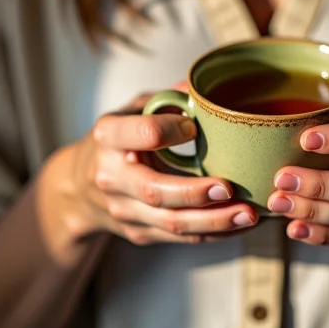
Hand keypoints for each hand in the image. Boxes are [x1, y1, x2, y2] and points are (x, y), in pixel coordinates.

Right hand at [57, 87, 258, 245]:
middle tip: (230, 187)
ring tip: (247, 214)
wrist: (81, 185)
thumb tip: (204, 89)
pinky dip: (214, 233)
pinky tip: (239, 224)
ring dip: (213, 221)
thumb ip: (168, 99)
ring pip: (171, 222)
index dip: (170, 130)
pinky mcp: (141, 233)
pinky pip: (181, 237)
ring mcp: (125, 210)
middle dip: (195, 192)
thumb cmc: (118, 138)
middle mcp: (112, 177)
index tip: (195, 127)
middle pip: (155, 190)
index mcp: (110, 136)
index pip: (141, 133)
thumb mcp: (134, 108)